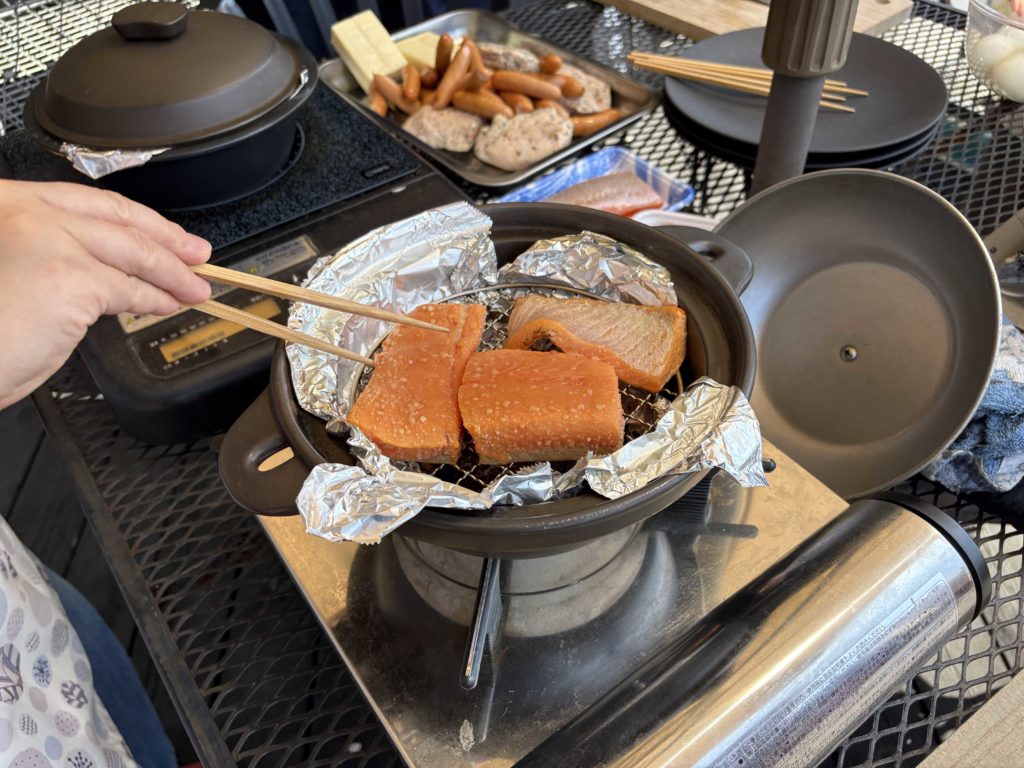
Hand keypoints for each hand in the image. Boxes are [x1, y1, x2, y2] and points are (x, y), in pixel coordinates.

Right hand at [0, 180, 211, 407]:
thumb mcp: (16, 270)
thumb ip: (54, 255)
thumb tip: (114, 267)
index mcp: (7, 202)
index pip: (86, 201)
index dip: (134, 217)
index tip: (164, 231)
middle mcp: (24, 211)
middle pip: (115, 219)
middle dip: (165, 238)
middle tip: (196, 253)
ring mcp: (49, 239)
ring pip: (132, 252)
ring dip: (172, 272)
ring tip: (195, 286)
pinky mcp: (71, 277)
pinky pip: (130, 288)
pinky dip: (157, 298)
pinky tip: (168, 304)